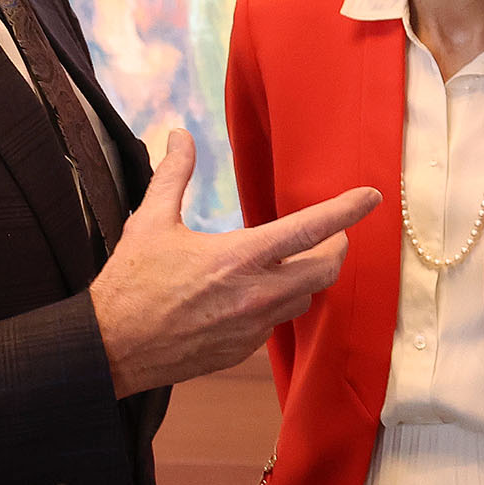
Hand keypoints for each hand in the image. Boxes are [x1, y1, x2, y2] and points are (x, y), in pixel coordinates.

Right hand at [89, 131, 378, 396]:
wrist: (112, 349)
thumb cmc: (130, 283)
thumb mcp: (150, 222)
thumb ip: (174, 175)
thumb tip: (179, 135)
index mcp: (240, 257)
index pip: (311, 229)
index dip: (346, 210)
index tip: (371, 196)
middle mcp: (257, 294)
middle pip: (325, 269)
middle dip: (336, 248)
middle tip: (332, 235)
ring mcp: (254, 327)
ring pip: (306, 297)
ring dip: (308, 277)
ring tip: (294, 260)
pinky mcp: (244, 349)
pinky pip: (279, 322)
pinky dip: (281, 302)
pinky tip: (261, 292)